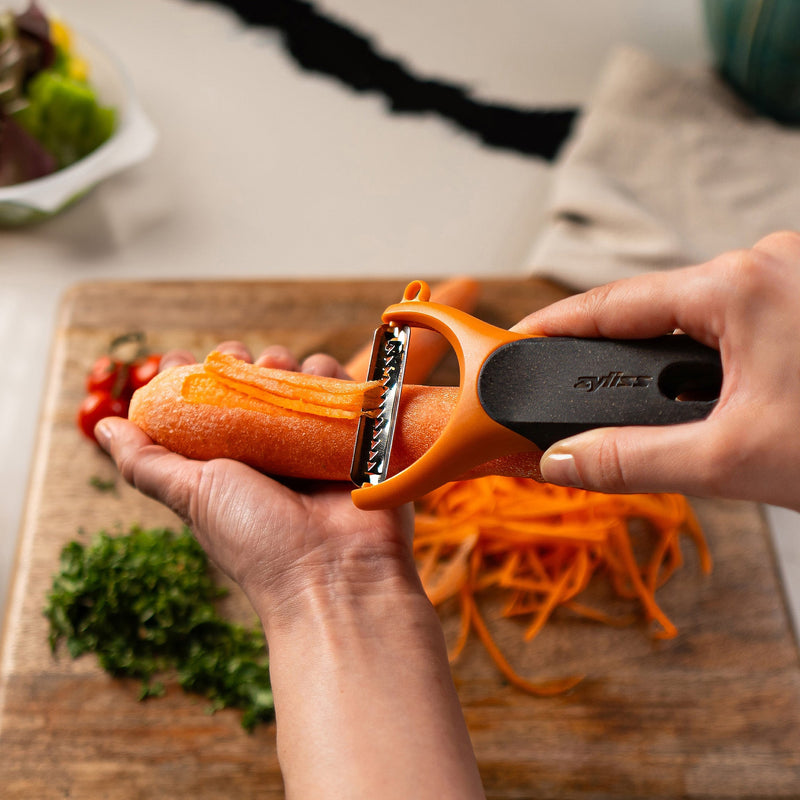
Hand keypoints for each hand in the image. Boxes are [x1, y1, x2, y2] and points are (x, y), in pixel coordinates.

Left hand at [95, 342, 484, 798]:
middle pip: (256, 386)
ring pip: (300, 382)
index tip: (191, 361)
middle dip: (245, 363)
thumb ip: (147, 462)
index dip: (197, 375)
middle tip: (243, 360)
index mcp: (232, 464)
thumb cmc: (258, 542)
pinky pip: (344, 392)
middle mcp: (273, 452)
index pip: (209, 404)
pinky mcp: (358, 440)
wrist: (336, 577)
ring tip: (284, 369)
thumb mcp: (191, 497)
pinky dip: (333, 377)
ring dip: (289, 364)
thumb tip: (104, 427)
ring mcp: (316, 445)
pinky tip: (322, 377)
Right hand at [512, 231, 799, 510]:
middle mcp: (763, 263)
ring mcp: (789, 275)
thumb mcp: (731, 460)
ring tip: (632, 401)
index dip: (553, 326)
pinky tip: (699, 392)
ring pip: (693, 315)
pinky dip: (704, 353)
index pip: (611, 303)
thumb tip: (563, 459)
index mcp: (737, 284)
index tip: (514, 341)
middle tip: (564, 387)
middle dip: (611, 353)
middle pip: (651, 308)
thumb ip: (633, 460)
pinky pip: (730, 317)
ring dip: (663, 359)